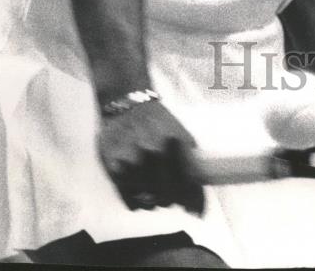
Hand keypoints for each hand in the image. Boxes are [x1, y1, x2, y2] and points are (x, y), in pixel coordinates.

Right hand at [98, 100, 204, 214]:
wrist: (127, 102)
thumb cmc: (156, 119)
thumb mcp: (179, 131)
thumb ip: (190, 156)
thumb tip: (200, 183)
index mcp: (176, 142)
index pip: (190, 182)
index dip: (195, 202)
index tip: (197, 212)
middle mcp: (155, 152)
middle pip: (169, 196)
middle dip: (172, 200)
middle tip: (171, 198)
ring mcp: (133, 160)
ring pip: (149, 201)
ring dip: (154, 201)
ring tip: (153, 193)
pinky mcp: (114, 167)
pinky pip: (130, 200)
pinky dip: (137, 202)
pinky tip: (139, 194)